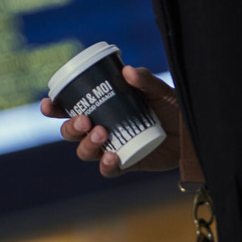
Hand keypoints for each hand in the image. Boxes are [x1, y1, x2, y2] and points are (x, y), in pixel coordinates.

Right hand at [40, 65, 181, 177]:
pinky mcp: (125, 164)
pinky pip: (107, 169)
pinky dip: (106, 165)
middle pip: (70, 132)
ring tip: (102, 133)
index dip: (54, 107)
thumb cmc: (171, 106)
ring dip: (87, 144)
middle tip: (85, 120)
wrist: (193, 131)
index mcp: (100, 107)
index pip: (68, 108)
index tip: (49, 104)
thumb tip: (127, 71)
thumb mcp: (158, 89)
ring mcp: (111, 147)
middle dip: (70, 128)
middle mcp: (100, 128)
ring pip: (84, 151)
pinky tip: (112, 157)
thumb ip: (144, 79)